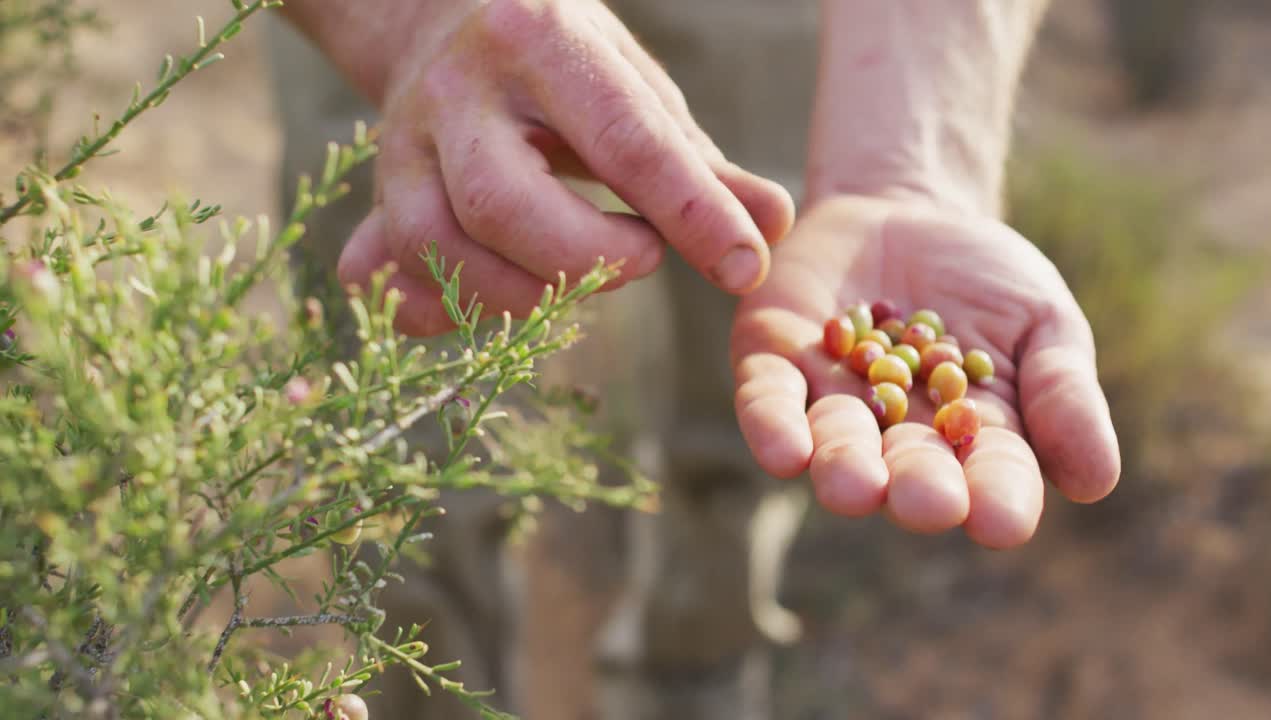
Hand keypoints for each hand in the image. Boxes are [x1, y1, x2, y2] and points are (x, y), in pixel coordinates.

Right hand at [335, 0, 793, 335]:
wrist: (441, 21)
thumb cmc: (566, 68)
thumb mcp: (639, 92)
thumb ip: (700, 165)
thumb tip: (773, 225)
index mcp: (542, 39)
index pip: (623, 139)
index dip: (690, 213)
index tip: (745, 267)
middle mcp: (459, 88)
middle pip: (505, 204)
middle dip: (585, 258)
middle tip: (642, 260)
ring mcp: (404, 141)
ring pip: (439, 246)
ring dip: (521, 295)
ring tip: (580, 282)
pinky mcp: (380, 190)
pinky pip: (397, 270)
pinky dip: (448, 307)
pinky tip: (498, 306)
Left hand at [731, 196, 1120, 548]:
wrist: (904, 209)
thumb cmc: (987, 280)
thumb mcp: (1042, 322)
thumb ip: (1062, 393)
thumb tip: (1097, 482)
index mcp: (972, 441)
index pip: (993, 479)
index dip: (999, 501)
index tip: (1004, 523)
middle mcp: (897, 438)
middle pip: (908, 472)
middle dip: (916, 488)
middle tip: (926, 503)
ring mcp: (832, 404)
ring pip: (836, 446)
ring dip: (844, 469)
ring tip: (855, 487)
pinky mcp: (773, 366)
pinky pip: (768, 403)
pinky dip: (774, 426)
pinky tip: (784, 452)